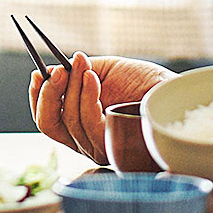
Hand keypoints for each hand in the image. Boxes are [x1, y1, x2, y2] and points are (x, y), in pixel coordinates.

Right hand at [29, 53, 173, 164]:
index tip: (38, 72)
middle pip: (48, 125)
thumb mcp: (103, 71)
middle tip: (56, 69)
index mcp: (80, 126)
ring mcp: (99, 148)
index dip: (37, 97)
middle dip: (47, 94)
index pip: (47, 120)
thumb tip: (46, 72)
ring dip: (71, 86)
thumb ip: (74, 74)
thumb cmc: (144, 82)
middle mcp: (86, 142)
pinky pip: (88, 122)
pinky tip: (92, 77)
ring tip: (83, 64)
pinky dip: (85, 95)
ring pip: (68, 120)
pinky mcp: (114, 148)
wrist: (175, 91)